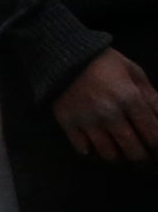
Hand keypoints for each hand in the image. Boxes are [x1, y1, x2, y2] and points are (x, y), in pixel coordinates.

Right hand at [54, 46, 157, 165]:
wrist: (61, 53)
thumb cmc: (103, 61)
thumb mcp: (133, 72)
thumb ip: (151, 97)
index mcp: (130, 98)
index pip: (153, 135)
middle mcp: (110, 113)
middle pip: (133, 151)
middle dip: (143, 159)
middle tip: (144, 158)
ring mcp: (87, 120)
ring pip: (109, 154)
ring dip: (119, 158)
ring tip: (121, 154)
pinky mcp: (67, 122)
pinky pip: (83, 150)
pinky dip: (92, 152)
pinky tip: (96, 147)